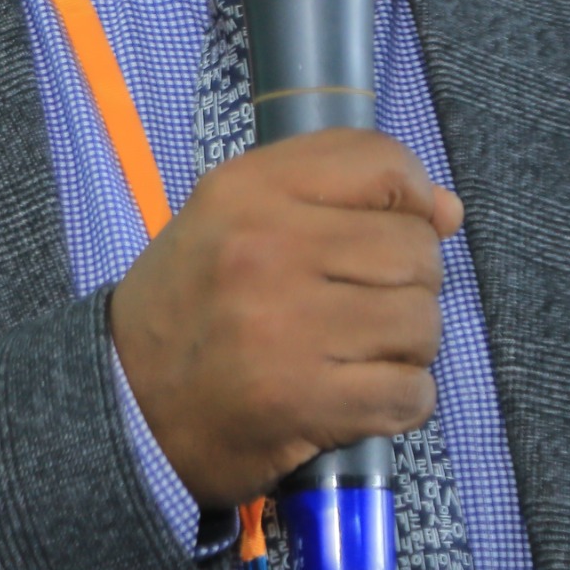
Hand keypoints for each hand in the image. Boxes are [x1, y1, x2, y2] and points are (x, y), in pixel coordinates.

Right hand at [108, 128, 462, 509]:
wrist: (121, 403)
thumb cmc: (189, 305)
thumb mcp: (234, 217)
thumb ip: (336, 194)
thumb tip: (448, 210)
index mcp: (247, 190)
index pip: (383, 165)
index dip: (415, 199)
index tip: (401, 229)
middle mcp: (266, 248)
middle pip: (416, 250)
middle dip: (411, 285)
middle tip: (365, 306)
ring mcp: (284, 326)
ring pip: (421, 322)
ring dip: (408, 346)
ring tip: (361, 353)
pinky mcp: (301, 400)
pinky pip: (409, 392)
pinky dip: (402, 400)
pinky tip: (361, 396)